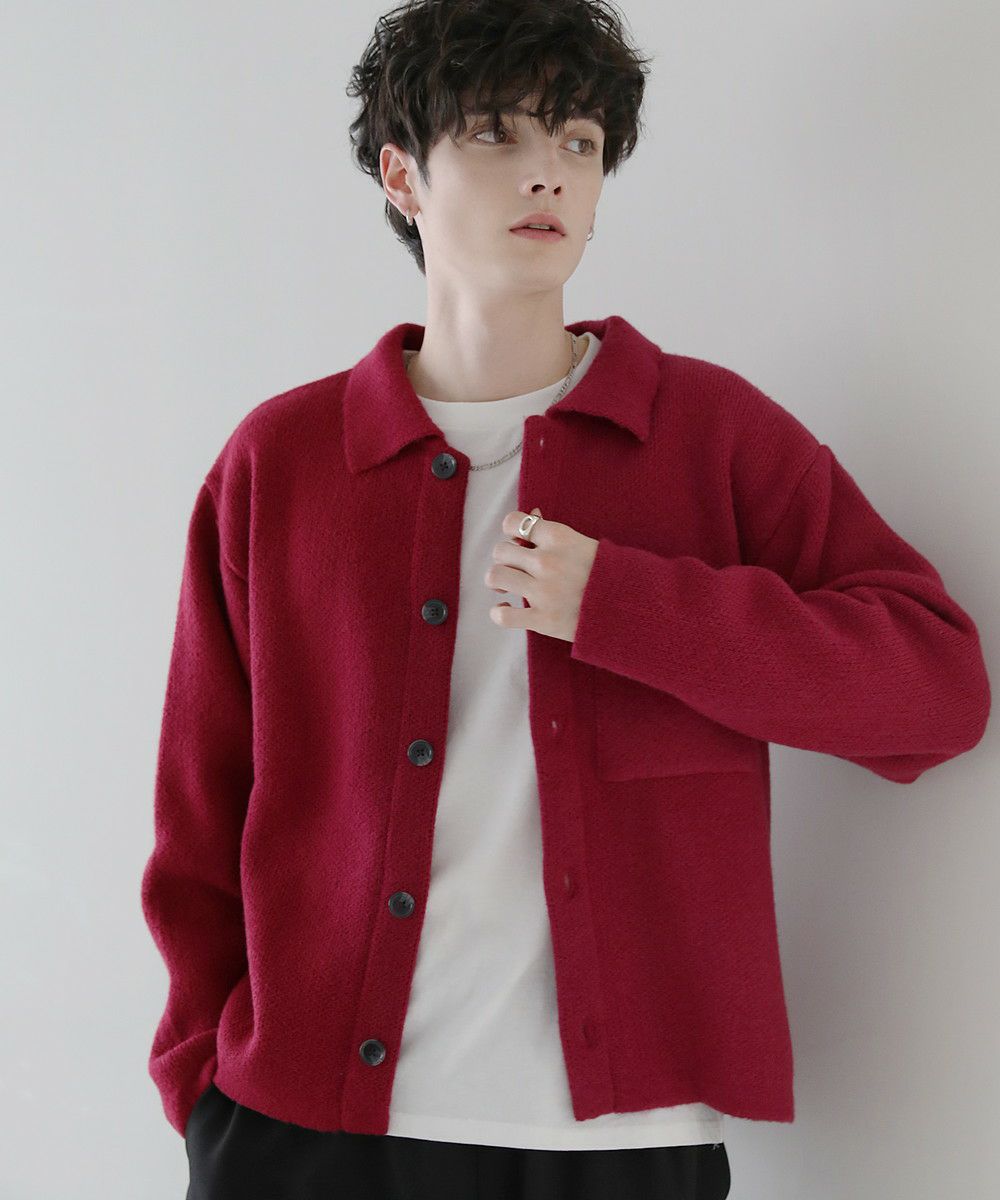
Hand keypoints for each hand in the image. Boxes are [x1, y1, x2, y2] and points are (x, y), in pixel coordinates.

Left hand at [484, 508, 598, 642]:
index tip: (518, 541)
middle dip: (505, 559)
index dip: (511, 532)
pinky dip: (499, 612)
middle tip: (516, 568)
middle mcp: (547, 561)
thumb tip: (533, 513)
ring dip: (498, 581)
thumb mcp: (584, 543)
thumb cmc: (609, 573)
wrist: (633, 606)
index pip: (513, 523)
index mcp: (558, 537)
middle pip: (500, 551)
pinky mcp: (543, 619)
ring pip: (495, 576)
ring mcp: (544, 591)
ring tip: (508, 586)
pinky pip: (503, 615)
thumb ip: (554, 532)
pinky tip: (507, 608)